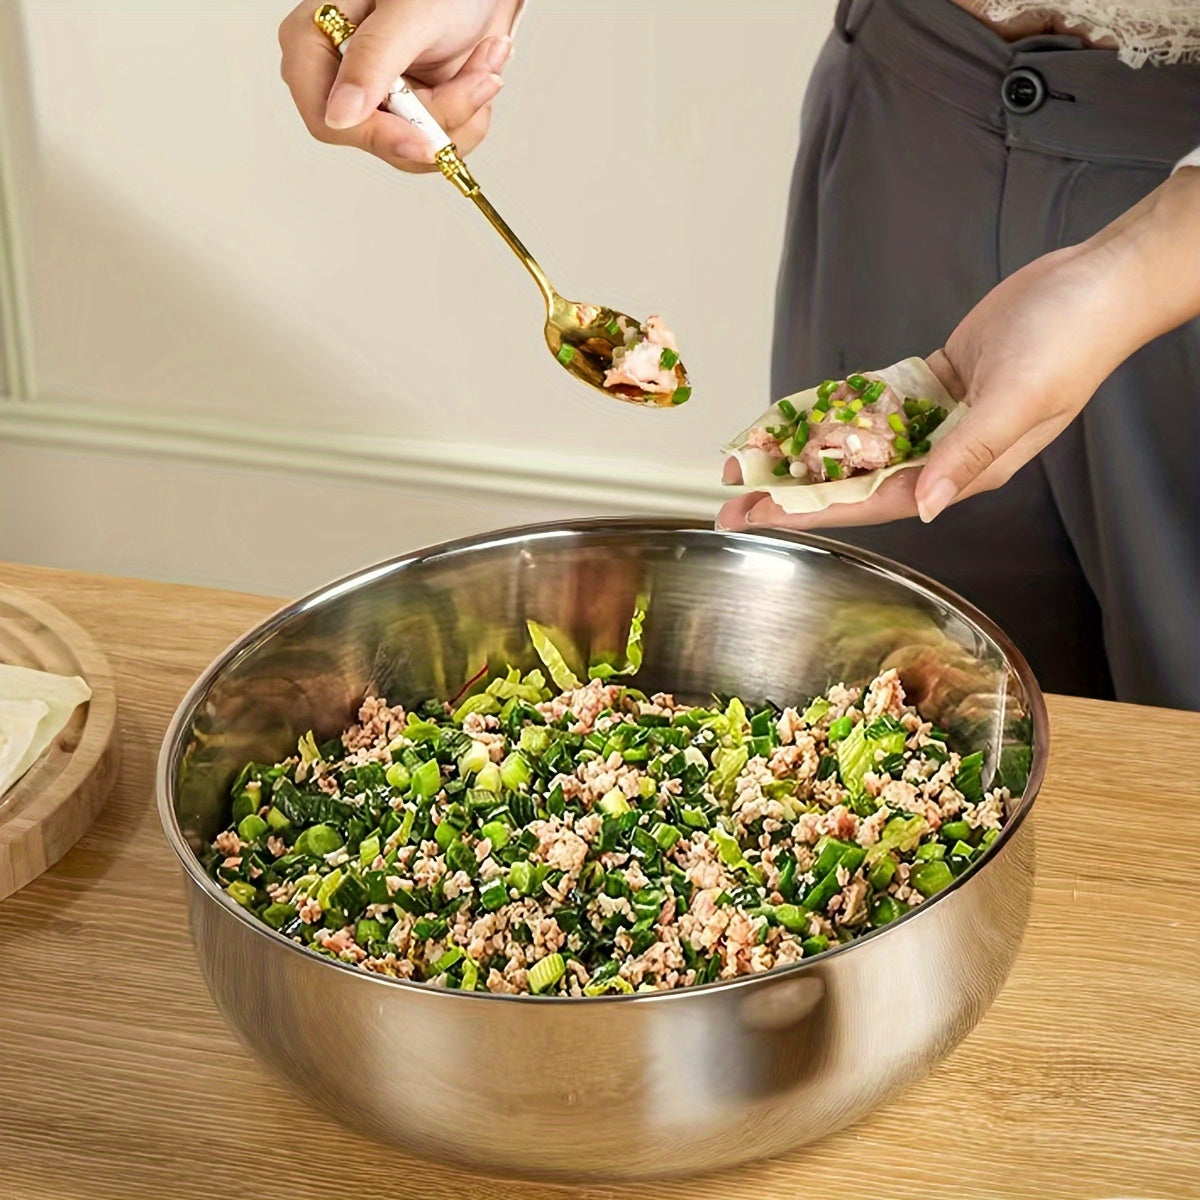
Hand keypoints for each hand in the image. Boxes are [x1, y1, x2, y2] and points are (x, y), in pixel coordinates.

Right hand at [278, 0, 518, 171]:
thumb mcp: (407, 13)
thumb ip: (371, 60)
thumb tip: (339, 116)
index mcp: (313, 46)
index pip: (328, 120)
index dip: (379, 138)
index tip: (426, 143)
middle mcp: (340, 80)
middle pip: (384, 141)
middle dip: (443, 114)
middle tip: (483, 76)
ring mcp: (379, 101)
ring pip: (419, 148)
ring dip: (466, 108)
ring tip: (486, 58)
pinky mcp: (412, 114)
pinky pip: (441, 142)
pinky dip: (473, 110)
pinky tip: (480, 68)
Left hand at [718, 167, 1199, 532]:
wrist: (1095, 283)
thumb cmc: (1070, 343)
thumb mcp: (1017, 401)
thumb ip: (965, 456)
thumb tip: (925, 507)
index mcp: (965, 471)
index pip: (875, 501)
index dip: (814, 511)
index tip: (762, 517)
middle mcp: (945, 452)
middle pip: (854, 479)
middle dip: (793, 490)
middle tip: (733, 495)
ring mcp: (938, 418)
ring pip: (857, 444)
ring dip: (806, 453)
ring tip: (751, 459)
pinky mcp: (932, 382)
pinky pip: (873, 405)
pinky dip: (836, 411)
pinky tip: (797, 420)